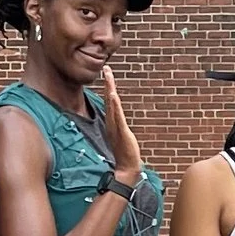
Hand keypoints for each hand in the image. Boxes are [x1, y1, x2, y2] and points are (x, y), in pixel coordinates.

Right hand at [99, 74, 145, 191]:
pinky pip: (117, 116)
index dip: (108, 87)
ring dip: (110, 91)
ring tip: (109, 78)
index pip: (110, 101)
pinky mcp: (121, 131)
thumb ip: (120, 128)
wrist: (127, 167)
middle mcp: (113, 122)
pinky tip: (113, 96)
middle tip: (107, 68)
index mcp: (113, 121)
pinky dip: (114, 106)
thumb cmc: (125, 153)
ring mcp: (116, 126)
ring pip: (112, 105)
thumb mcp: (123, 136)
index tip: (107, 73)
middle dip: (108, 83)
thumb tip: (119, 123)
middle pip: (109, 99)